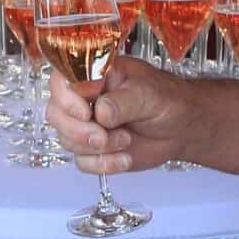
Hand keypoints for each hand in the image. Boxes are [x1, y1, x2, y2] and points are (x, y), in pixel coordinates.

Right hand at [47, 56, 193, 172]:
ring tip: (127, 141)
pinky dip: (104, 164)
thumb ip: (123, 101)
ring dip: (97, 149)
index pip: (62, 80)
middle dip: (79, 131)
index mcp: (96, 74)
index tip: (86, 112)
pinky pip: (83, 162)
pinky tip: (124, 157)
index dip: (66, 99)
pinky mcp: (93, 149)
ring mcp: (87, 124)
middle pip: (56, 114)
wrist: (182, 128)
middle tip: (104, 137)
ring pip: (67, 140)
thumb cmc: (167, 100)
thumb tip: (100, 112)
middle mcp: (86, 99)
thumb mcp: (149, 94)